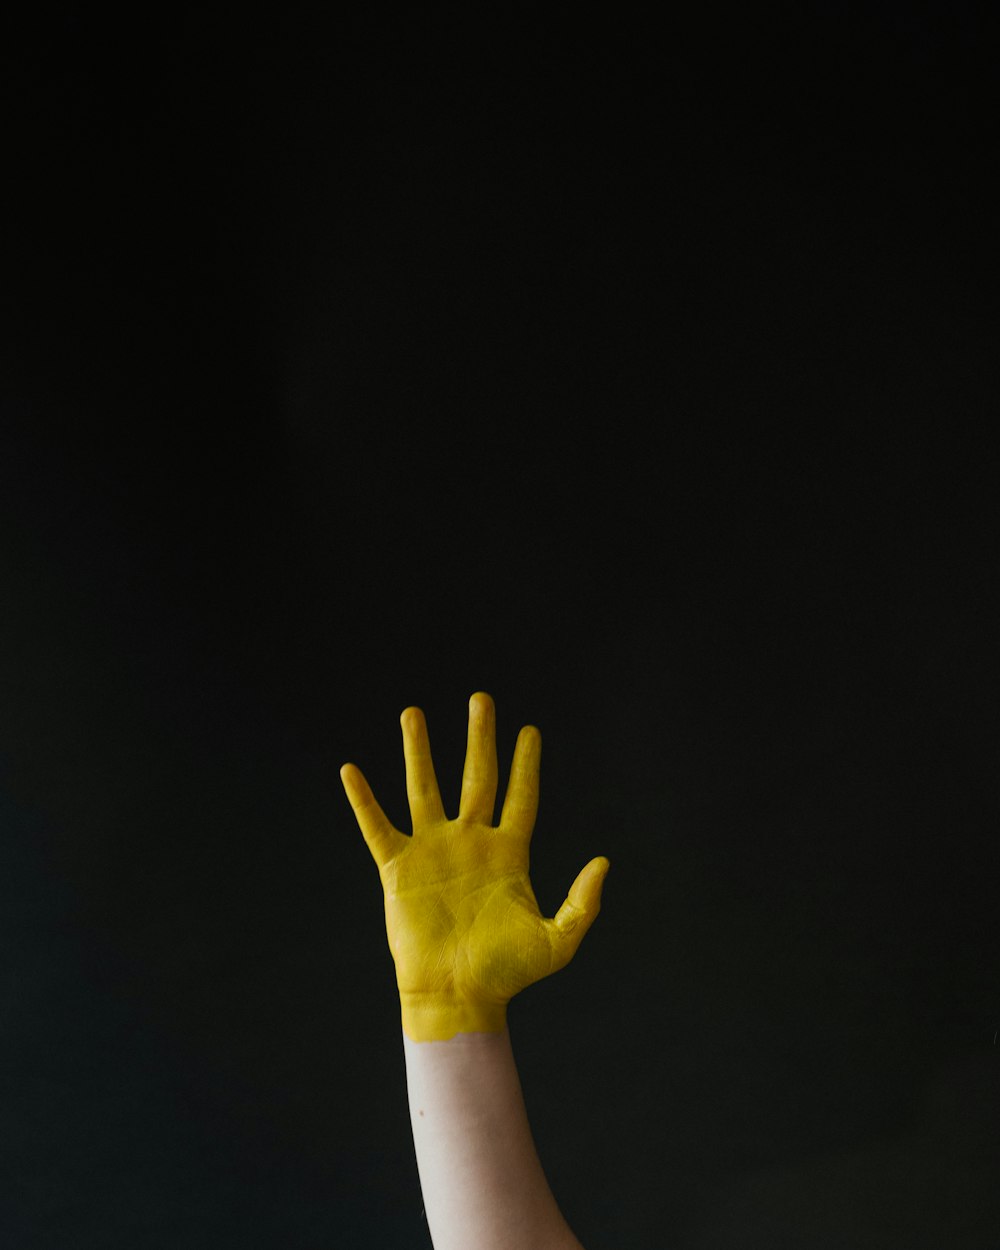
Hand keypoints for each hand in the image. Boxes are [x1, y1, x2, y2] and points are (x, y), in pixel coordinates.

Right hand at [340, 691, 610, 1040]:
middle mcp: (471, 842)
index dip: (526, 765)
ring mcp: (434, 851)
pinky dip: (364, 800)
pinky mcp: (399, 869)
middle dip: (479, 738)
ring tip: (413, 713)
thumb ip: (582, 903)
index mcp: (509, 853)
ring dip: (419, 751)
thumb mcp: (557, 941)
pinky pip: (378, 826)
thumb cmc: (508, 974)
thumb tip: (604, 862)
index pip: (520, 797)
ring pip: (425, 788)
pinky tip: (351, 770)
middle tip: (481, 700)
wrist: (459, 997)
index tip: (530, 730)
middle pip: (476, 778)